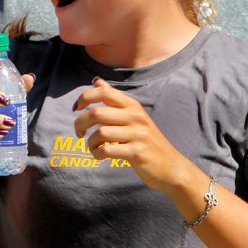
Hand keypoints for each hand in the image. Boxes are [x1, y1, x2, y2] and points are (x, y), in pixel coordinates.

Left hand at [73, 77, 186, 192]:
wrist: (171, 166)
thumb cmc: (146, 141)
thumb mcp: (133, 116)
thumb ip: (114, 100)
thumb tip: (96, 80)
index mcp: (132, 105)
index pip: (104, 92)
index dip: (85, 97)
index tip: (76, 109)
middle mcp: (135, 116)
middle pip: (97, 113)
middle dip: (80, 123)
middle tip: (79, 133)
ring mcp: (137, 134)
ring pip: (100, 133)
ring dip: (90, 143)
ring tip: (93, 148)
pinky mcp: (137, 152)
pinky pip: (107, 150)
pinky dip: (97, 154)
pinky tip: (99, 156)